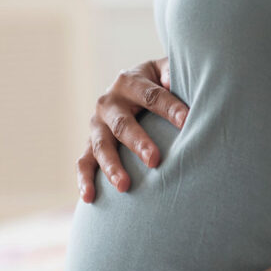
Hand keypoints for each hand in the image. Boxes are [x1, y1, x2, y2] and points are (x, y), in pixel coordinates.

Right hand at [77, 57, 188, 201]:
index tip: (187, 122)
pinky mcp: (90, 143)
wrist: (131, 87)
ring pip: (101, 146)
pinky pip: (83, 163)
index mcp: (130, 81)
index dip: (170, 108)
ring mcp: (97, 124)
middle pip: (122, 124)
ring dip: (112, 166)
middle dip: (138, 143)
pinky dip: (84, 180)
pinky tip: (90, 198)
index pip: (151, 96)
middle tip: (155, 160)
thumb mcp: (166, 72)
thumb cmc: (158, 83)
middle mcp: (109, 102)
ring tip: (124, 186)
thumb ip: (174, 74)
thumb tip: (182, 82)